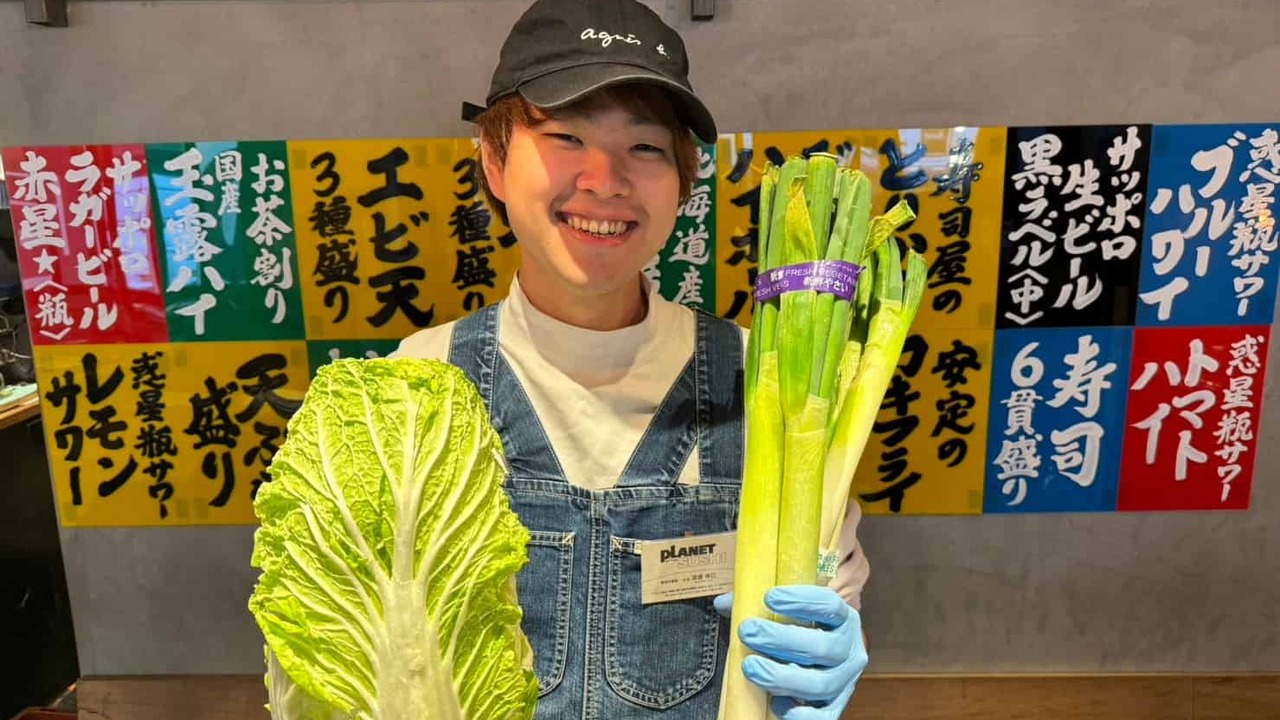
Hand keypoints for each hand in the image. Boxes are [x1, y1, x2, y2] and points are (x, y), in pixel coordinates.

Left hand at [714, 586, 865, 718]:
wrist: (825, 663)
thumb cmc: (803, 631)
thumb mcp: (789, 613)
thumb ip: (760, 605)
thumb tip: (723, 604)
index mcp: (842, 619)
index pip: (828, 605)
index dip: (800, 600)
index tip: (768, 597)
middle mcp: (849, 650)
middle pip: (821, 647)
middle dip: (780, 640)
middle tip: (746, 631)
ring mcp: (845, 681)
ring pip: (820, 684)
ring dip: (781, 677)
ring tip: (750, 667)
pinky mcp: (835, 707)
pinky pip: (824, 717)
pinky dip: (800, 714)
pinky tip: (775, 704)